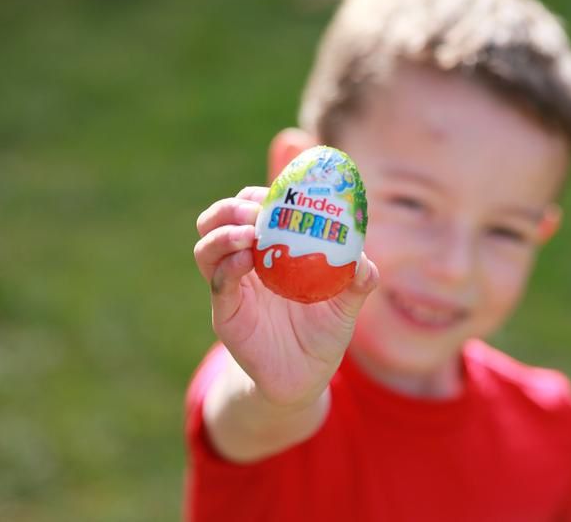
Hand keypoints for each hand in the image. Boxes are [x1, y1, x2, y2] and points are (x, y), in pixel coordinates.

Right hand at [193, 186, 378, 407]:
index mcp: (270, 250)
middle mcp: (245, 264)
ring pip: (206, 249)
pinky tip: (246, 261)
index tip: (278, 193)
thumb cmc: (324, 332)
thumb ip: (358, 280)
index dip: (258, 196)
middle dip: (233, 208)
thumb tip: (364, 262)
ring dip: (224, 233)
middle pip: (218, 220)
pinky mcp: (227, 315)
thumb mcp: (346, 303)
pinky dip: (227, 268)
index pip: (250, 209)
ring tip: (250, 234)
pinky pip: (218, 285)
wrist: (307, 378)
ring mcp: (232, 289)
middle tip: (257, 211)